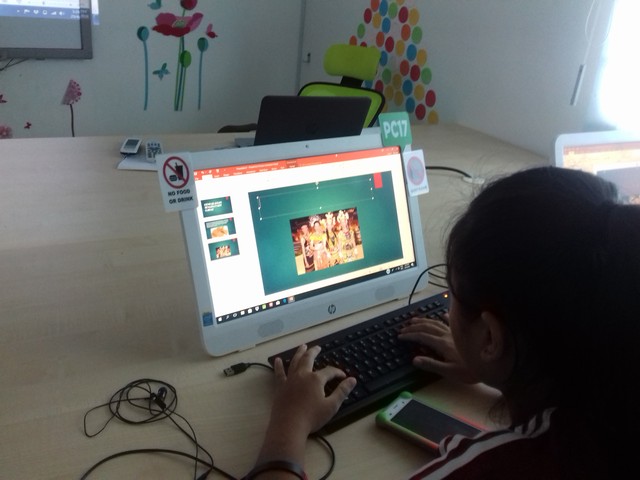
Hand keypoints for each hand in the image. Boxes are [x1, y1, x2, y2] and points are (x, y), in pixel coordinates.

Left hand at [256, 345, 356, 464]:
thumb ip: (342, 391)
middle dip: (314, 352)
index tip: (343, 376)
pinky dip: (278, 366)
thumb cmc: (311, 418)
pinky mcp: (280, 387)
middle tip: (317, 347)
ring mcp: (290, 380)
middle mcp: (302, 375)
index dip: (337, 372)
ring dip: (299, 353)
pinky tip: (277, 360)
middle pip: (309, 359)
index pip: (329, 371)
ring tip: (302, 347)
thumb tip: (352, 380)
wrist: (289, 427)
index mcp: (316, 379)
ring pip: (295, 362)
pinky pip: (279, 373)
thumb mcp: (331, 406)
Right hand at [398, 316, 478, 383]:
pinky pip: (452, 322)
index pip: (422, 336)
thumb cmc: (469, 372)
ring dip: (424, 320)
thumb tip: (414, 359)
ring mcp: (455, 333)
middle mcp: (447, 335)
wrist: (491, 366)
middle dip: (414, 326)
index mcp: (442, 344)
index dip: (410, 335)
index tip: (400, 336)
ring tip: (414, 319)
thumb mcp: (449, 372)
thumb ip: (432, 365)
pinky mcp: (463, 334)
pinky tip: (442, 314)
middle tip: (403, 328)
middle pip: (427, 327)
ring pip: (436, 322)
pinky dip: (445, 317)